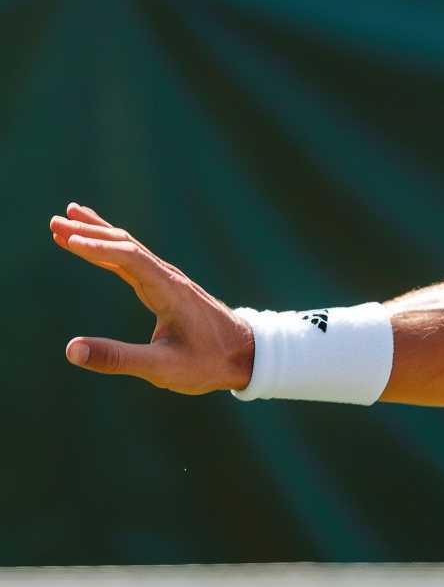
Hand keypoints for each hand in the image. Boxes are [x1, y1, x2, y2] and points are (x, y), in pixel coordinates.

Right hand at [49, 203, 253, 394]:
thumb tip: (71, 350)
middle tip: (55, 221)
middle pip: (126, 246)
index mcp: (169, 291)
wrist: (246, 355)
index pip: (129, 259)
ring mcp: (169, 281)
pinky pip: (135, 260)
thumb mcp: (162, 368)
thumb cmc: (207, 363)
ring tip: (68, 219)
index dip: (97, 247)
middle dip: (90, 232)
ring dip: (99, 234)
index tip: (66, 238)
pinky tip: (99, 245)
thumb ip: (117, 358)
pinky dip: (112, 249)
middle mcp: (169, 278)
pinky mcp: (168, 288)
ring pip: (130, 249)